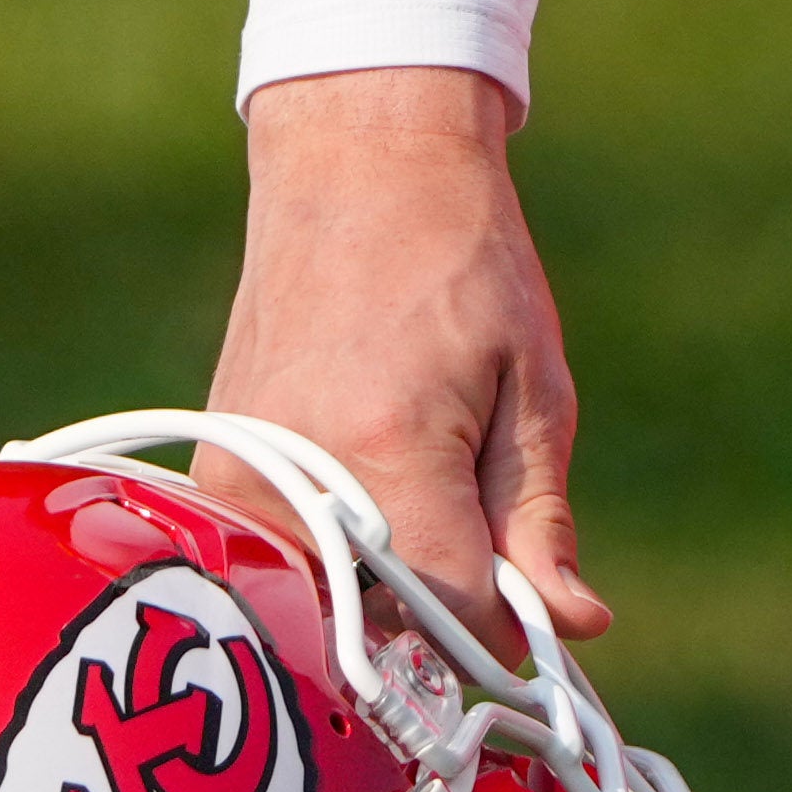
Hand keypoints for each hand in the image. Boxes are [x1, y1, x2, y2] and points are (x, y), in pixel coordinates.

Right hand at [218, 67, 610, 637]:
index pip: (453, 615)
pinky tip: (368, 469)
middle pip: (389, 622)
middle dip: (449, 603)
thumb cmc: (463, 261)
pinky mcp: (215, 474)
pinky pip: (290, 560)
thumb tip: (576, 626)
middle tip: (478, 510)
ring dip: (392, 580)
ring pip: (336, 602)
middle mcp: (298, 476)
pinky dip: (343, 549)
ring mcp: (240, 479)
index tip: (535, 606)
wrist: (356, 166)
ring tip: (419, 467)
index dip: (507, 625)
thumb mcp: (535, 386)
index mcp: (390, 449)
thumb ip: (540, 520)